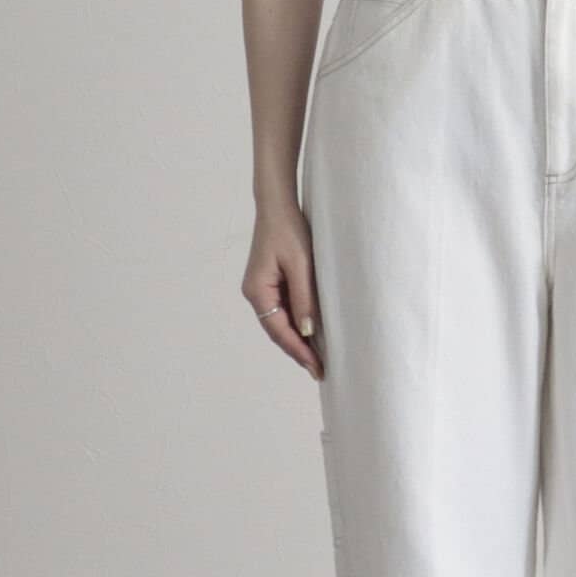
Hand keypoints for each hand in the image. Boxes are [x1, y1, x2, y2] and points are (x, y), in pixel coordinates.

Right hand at [242, 203, 323, 380]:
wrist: (277, 205)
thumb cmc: (289, 230)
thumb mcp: (301, 265)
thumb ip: (304, 298)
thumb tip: (308, 332)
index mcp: (257, 291)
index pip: (279, 330)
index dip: (299, 350)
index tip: (316, 367)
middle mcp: (255, 293)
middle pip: (277, 331)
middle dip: (298, 351)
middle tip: (320, 371)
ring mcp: (261, 289)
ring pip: (279, 323)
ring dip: (297, 340)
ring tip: (317, 358)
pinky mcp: (269, 283)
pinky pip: (283, 310)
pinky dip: (296, 324)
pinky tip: (310, 334)